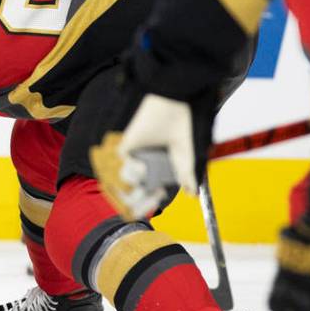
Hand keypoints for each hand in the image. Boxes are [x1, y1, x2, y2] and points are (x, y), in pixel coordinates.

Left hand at [91, 93, 199, 219]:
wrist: (175, 105)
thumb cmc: (181, 124)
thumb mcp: (187, 154)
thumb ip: (187, 173)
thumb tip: (192, 194)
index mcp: (155, 165)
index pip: (142, 189)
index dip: (144, 201)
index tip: (155, 205)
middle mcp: (140, 161)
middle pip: (127, 190)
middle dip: (137, 202)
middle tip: (150, 204)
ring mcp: (131, 154)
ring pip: (120, 181)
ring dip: (132, 188)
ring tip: (147, 186)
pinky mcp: (124, 145)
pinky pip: (117, 166)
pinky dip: (128, 172)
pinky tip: (140, 168)